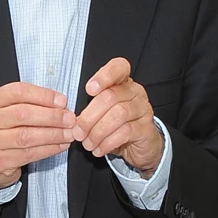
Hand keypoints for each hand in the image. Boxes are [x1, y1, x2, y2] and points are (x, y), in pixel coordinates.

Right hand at [0, 82, 74, 191]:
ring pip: (26, 136)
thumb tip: (61, 104)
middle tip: (70, 119)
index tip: (62, 101)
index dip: (43, 95)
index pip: (18, 92)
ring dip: (53, 134)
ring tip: (69, 133)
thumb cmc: (5, 128)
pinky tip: (61, 145)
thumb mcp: (10, 109)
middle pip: (22, 114)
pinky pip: (29, 154)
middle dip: (51, 116)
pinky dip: (49, 149)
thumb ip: (31, 103)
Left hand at [72, 58, 163, 177]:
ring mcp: (143, 110)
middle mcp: (136, 93)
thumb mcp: (104, 113)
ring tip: (87, 144)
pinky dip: (107, 142)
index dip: (104, 76)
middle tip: (78, 132)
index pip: (119, 68)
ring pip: (117, 115)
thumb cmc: (117, 126)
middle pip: (110, 97)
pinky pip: (125, 132)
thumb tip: (72, 117)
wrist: (140, 147)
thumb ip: (92, 107)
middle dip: (89, 117)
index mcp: (124, 83)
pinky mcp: (146, 128)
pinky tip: (98, 149)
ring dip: (97, 132)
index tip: (89, 90)